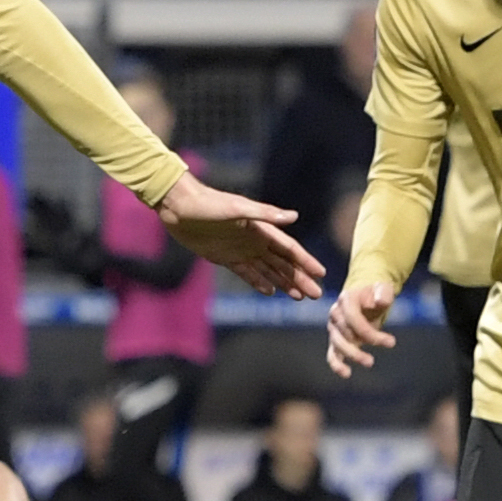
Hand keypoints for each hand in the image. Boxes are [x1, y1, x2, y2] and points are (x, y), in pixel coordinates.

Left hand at [155, 174, 323, 298]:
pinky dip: (259, 282)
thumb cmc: (208, 203)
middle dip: (300, 278)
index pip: (289, 249)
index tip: (321, 274)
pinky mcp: (225, 257)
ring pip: (268, 270)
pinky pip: (247, 273)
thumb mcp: (237, 208)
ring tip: (299, 297)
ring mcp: (241, 250)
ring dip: (284, 283)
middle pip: (283, 263)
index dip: (305, 261)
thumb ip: (265, 214)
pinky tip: (271, 292)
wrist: (180, 207)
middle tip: (316, 295)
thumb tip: (294, 216)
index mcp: (261, 229)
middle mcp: (255, 241)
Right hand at [324, 276, 399, 377]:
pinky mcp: (335, 340)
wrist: (366, 296)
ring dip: (353, 355)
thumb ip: (384, 293)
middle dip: (365, 343)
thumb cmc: (376, 293)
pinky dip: (337, 365)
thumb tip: (380, 302)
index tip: (391, 342)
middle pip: (346, 333)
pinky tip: (346, 374)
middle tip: (384, 349)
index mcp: (346, 299)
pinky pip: (332, 354)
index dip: (369, 332)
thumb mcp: (383, 288)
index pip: (353, 318)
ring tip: (370, 362)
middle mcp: (336, 313)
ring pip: (338, 345)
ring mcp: (334, 328)